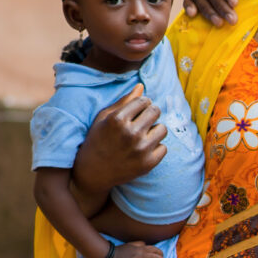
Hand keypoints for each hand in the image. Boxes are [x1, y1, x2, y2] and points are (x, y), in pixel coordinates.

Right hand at [72, 84, 166, 204]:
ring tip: (143, 135)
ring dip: (155, 130)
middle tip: (142, 121)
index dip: (142, 104)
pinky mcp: (148, 164)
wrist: (93, 172)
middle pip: (156, 112)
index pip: (144, 101)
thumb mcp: (104, 118)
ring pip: (163, 129)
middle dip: (150, 114)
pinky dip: (156, 147)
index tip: (137, 110)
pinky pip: (164, 147)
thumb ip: (124, 101)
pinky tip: (143, 149)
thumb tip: (142, 86)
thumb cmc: (97, 140)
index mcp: (118, 120)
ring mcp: (141, 150)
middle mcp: (131, 133)